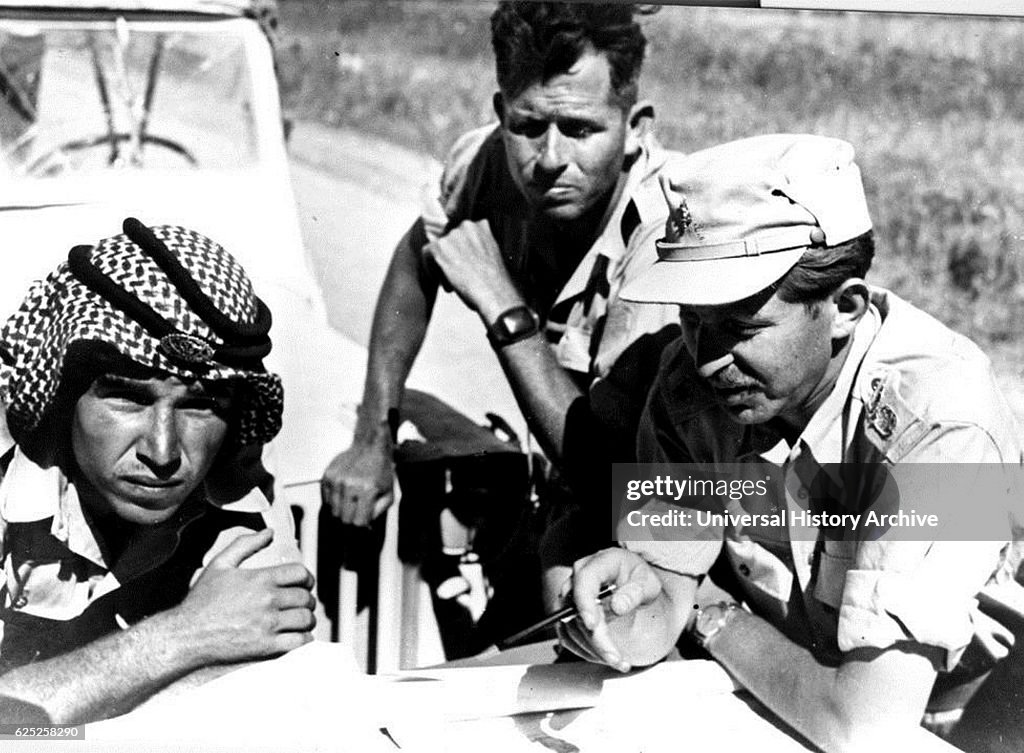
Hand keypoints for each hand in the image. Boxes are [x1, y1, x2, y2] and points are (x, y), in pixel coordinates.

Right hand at [171, 529, 315, 664]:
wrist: (187, 634)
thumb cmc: (202, 600)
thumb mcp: (220, 564)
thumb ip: (245, 544)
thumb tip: (269, 531)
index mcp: (260, 578)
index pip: (300, 574)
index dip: (307, 579)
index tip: (305, 584)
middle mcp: (267, 600)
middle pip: (305, 597)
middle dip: (307, 600)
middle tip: (303, 604)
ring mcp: (268, 624)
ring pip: (305, 619)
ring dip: (307, 619)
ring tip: (301, 620)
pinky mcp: (266, 646)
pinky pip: (299, 642)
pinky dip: (304, 640)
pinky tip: (298, 637)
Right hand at [321, 439, 393, 526]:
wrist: (370, 446)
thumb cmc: (382, 470)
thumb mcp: (389, 493)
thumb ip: (378, 513)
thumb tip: (365, 527)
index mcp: (368, 490)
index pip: (358, 522)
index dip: (362, 524)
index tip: (365, 519)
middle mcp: (350, 485)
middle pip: (344, 519)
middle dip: (352, 519)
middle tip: (358, 511)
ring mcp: (337, 480)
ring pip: (333, 511)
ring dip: (342, 511)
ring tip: (351, 501)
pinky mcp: (328, 476)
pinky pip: (326, 500)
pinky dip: (333, 502)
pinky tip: (343, 494)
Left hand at [423, 219, 523, 320]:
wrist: (495, 294)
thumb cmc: (497, 281)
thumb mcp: (492, 254)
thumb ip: (477, 246)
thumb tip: (462, 253)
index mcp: (482, 225)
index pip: (461, 233)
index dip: (460, 250)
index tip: (463, 263)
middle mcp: (467, 225)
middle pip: (449, 240)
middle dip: (451, 257)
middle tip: (459, 276)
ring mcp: (453, 235)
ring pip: (438, 248)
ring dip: (442, 264)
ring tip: (454, 282)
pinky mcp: (440, 246)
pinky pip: (426, 253)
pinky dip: (431, 268)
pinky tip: (444, 281)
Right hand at [557, 547, 662, 671]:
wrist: (633, 582)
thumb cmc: (639, 578)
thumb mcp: (647, 582)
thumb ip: (634, 593)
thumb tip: (617, 607)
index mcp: (598, 563)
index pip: (584, 582)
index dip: (585, 604)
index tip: (593, 626)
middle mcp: (578, 578)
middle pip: (576, 610)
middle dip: (594, 638)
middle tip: (615, 657)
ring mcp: (571, 597)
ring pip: (570, 627)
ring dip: (591, 648)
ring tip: (617, 660)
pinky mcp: (569, 614)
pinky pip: (568, 635)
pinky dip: (584, 650)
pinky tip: (604, 656)